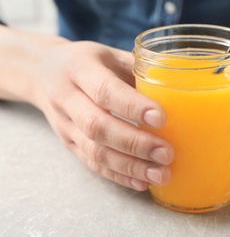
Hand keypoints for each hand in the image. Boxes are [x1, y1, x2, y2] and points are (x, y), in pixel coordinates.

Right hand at [35, 41, 173, 190]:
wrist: (42, 73)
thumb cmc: (87, 62)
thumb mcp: (109, 54)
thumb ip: (138, 69)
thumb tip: (179, 87)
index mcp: (80, 69)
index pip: (105, 91)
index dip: (132, 107)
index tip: (161, 119)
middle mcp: (67, 98)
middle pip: (98, 127)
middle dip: (135, 143)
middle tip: (166, 153)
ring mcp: (65, 125)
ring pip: (95, 151)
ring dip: (130, 166)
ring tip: (160, 174)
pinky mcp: (68, 144)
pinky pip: (92, 164)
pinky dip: (118, 176)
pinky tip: (142, 182)